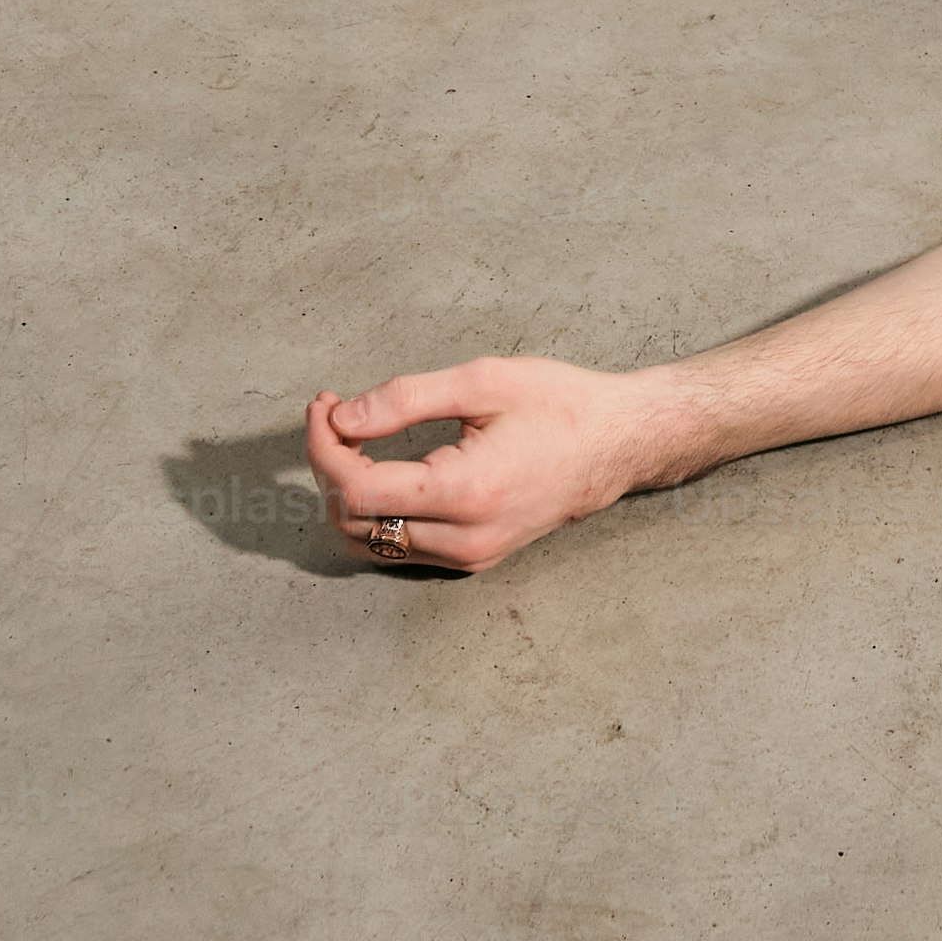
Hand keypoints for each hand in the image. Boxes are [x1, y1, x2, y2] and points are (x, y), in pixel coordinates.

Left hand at [303, 361, 679, 574]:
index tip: (324, 405)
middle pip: (353, 521)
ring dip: (345, 493)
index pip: (357, 490)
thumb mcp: (483, 382)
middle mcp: (464, 539)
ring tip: (353, 439)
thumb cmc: (559, 405)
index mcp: (466, 493)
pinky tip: (380, 467)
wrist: (618, 444)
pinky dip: (374, 511)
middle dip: (329, 465)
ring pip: (370, 544)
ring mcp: (469, 556)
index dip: (323, 447)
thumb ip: (404, 399)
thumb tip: (341, 419)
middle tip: (334, 413)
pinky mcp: (473, 558)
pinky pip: (399, 548)